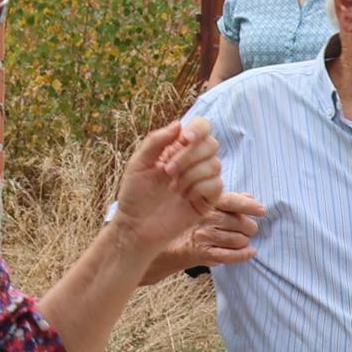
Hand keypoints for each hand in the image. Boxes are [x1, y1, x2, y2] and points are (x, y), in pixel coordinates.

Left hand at [107, 120, 221, 259]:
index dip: (198, 130)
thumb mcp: (138, 163)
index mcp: (177, 149)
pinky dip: (200, 187)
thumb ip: (156, 141)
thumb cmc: (135, 195)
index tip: (184, 139)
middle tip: (167, 171)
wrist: (135, 226)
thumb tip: (179, 124)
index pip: (202, 128)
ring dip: (191, 173)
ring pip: (215, 164)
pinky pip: (217, 184)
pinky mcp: (208, 200)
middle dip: (190, 155)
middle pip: (211, 144)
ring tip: (173, 186)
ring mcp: (202, 181)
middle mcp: (193, 163)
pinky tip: (185, 196)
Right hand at [171, 186, 266, 269]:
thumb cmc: (198, 223)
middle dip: (249, 228)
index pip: (233, 201)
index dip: (250, 206)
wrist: (174, 245)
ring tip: (239, 240)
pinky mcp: (204, 252)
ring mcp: (204, 235)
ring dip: (244, 242)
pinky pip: (231, 255)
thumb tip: (250, 197)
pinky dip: (244, 255)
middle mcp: (206, 217)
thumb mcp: (211, 207)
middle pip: (242, 223)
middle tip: (246, 230)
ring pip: (239, 240)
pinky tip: (250, 252)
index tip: (262, 211)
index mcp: (208, 202)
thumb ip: (232, 200)